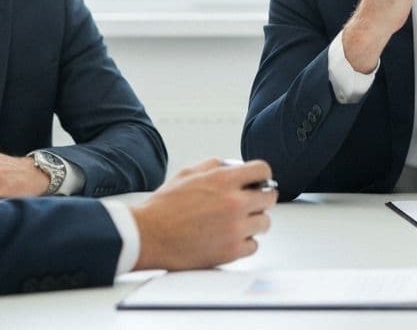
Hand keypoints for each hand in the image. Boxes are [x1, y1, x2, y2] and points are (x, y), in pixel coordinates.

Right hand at [131, 158, 277, 270]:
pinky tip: (230, 238)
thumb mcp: (187, 173)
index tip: (259, 182)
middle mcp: (234, 203)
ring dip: (254, 222)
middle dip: (260, 199)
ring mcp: (234, 228)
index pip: (263, 170)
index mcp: (223, 180)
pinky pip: (254, 245)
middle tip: (250, 204)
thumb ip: (215, 165)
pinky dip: (245, 243)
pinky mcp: (231, 251)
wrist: (147, 236)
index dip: (262, 176)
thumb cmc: (163, 207)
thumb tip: (235, 166)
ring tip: (236, 223)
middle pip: (270, 198)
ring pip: (265, 223)